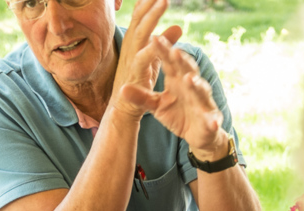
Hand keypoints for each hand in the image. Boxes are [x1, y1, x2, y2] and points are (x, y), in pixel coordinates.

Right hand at [109, 0, 181, 119]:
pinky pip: (143, 58)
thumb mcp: (154, 58)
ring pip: (141, 33)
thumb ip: (165, 41)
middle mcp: (130, 46)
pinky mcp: (135, 74)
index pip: (140, 15)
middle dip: (149, 1)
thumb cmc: (139, 80)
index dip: (147, 1)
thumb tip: (179, 26)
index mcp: (134, 41)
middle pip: (139, 18)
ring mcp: (131, 59)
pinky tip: (160, 37)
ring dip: (152, 16)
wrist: (124, 107)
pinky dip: (152, 47)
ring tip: (163, 1)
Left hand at [121, 35, 226, 157]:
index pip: (170, 62)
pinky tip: (213, 121)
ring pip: (202, 91)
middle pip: (188, 70)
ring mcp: (203, 102)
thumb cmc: (177, 114)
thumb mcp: (156, 106)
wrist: (198, 134)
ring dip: (197, 85)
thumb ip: (141, 97)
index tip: (154, 38)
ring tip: (190, 80)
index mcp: (177, 80)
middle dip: (182, 61)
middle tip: (174, 51)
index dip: (163, 51)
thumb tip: (122, 89)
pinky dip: (213, 120)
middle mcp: (192, 86)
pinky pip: (213, 119)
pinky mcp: (211, 120)